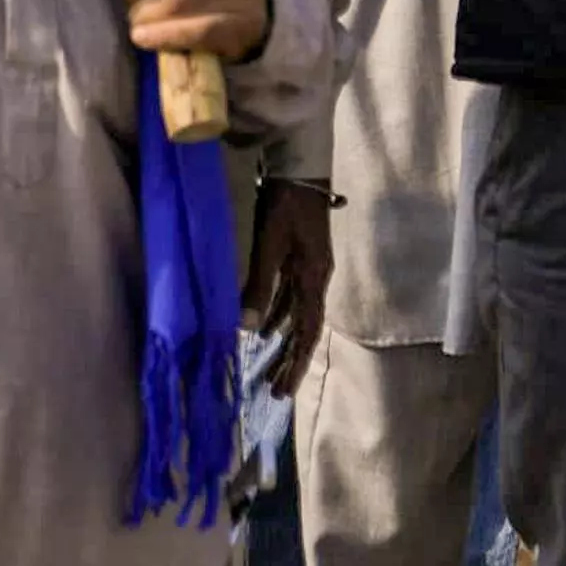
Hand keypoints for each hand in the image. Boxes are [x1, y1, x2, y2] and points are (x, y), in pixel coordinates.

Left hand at [246, 179, 331, 395]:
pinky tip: (268, 330)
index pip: (307, 331)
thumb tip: (248, 329)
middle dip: (291, 361)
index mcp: (314, 278)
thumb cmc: (284, 208)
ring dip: (286, 344)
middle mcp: (317, 280)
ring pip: (299, 317)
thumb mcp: (269, 246)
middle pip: (306, 329)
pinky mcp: (303, 262)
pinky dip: (281, 319)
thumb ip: (259, 286)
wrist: (301, 173)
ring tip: (272, 370)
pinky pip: (293, 300)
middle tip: (276, 392)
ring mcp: (312, 271)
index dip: (295, 362)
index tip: (282, 390)